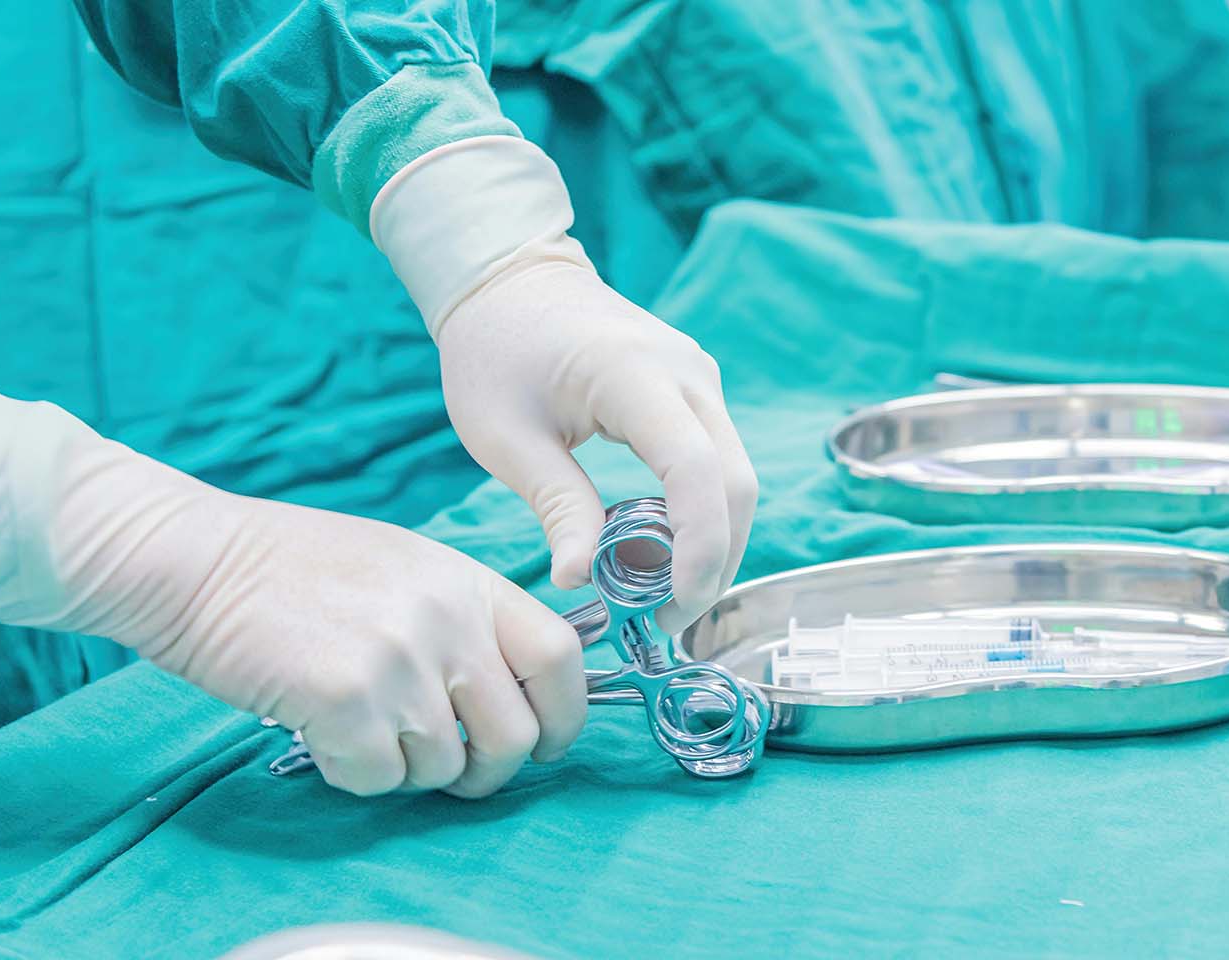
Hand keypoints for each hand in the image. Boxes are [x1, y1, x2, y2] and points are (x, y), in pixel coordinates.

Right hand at [0, 379, 584, 797]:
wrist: (195, 559)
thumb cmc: (291, 568)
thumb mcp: (403, 566)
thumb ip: (462, 620)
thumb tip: (505, 697)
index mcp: (467, 581)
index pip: (560, 655)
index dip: (565, 714)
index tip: (545, 743)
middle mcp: (445, 618)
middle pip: (516, 735)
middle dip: (486, 771)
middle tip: (447, 768)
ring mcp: (398, 657)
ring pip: (441, 767)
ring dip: (403, 767)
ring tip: (357, 726)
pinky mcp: (345, 697)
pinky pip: (377, 778)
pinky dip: (352, 773)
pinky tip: (320, 733)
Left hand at [436, 260, 756, 633]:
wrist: (510, 278)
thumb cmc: (494, 352)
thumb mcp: (506, 437)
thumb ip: (556, 506)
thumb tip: (580, 580)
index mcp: (635, 376)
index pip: (697, 472)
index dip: (698, 551)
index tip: (670, 609)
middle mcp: (687, 373)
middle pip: (734, 484)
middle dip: (713, 562)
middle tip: (665, 621)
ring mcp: (699, 378)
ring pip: (735, 477)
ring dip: (711, 542)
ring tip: (660, 595)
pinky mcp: (695, 390)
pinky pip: (716, 460)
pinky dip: (700, 513)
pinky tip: (660, 550)